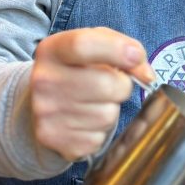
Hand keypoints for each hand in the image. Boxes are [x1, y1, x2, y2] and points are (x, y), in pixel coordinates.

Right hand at [29, 27, 154, 160]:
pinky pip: (99, 138)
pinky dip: (99, 131)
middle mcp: (44, 81)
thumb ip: (123, 48)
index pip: (83, 45)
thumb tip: (146, 76)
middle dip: (121, 86)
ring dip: (110, 110)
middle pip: (108, 85)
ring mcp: (46, 113)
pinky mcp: (54, 139)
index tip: (134, 56)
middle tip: (110, 85)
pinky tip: (84, 121)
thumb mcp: (93, 47)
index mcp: (52, 50)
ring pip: (107, 115)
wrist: (38, 104)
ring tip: (93, 103)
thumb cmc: (76, 71)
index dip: (117, 50)